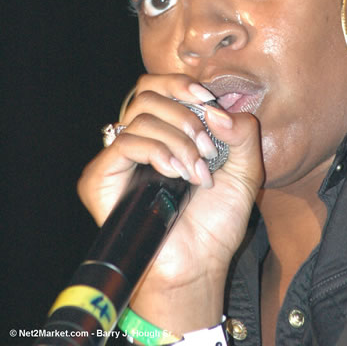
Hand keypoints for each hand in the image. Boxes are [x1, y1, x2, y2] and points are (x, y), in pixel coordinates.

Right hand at [77, 74, 262, 330]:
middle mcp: (137, 140)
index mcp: (164, 132)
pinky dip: (157, 151)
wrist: (200, 264)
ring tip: (198, 173)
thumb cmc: (217, 221)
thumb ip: (242, 132)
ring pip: (140, 117)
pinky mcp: (100, 179)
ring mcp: (117, 160)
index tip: (207, 99)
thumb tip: (215, 110)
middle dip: (184, 114)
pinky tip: (176, 174)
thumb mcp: (244, 170)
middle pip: (146, 93)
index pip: (158, 86)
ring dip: (178, 140)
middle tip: (207, 147)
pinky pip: (125, 142)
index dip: (180, 84)